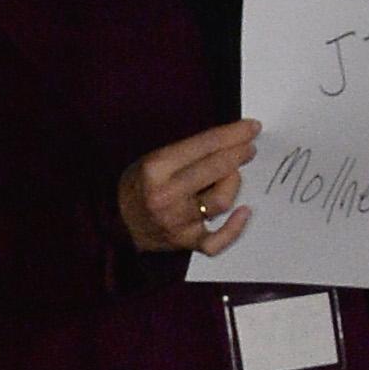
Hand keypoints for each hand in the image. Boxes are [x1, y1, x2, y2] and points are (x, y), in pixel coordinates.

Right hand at [120, 119, 258, 257]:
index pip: (204, 145)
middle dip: (239, 154)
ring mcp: (176, 221)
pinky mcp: (184, 241)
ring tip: (232, 176)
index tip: (251, 128)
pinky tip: (244, 212)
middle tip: (248, 148)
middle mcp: (165, 196)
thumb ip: (187, 151)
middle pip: (216, 169)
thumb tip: (229, 141)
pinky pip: (217, 240)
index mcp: (155, 169)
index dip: (234, 134)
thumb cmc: (138, 187)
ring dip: (234, 183)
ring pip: (222, 200)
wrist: (117, 223)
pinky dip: (234, 228)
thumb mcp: (152, 159)